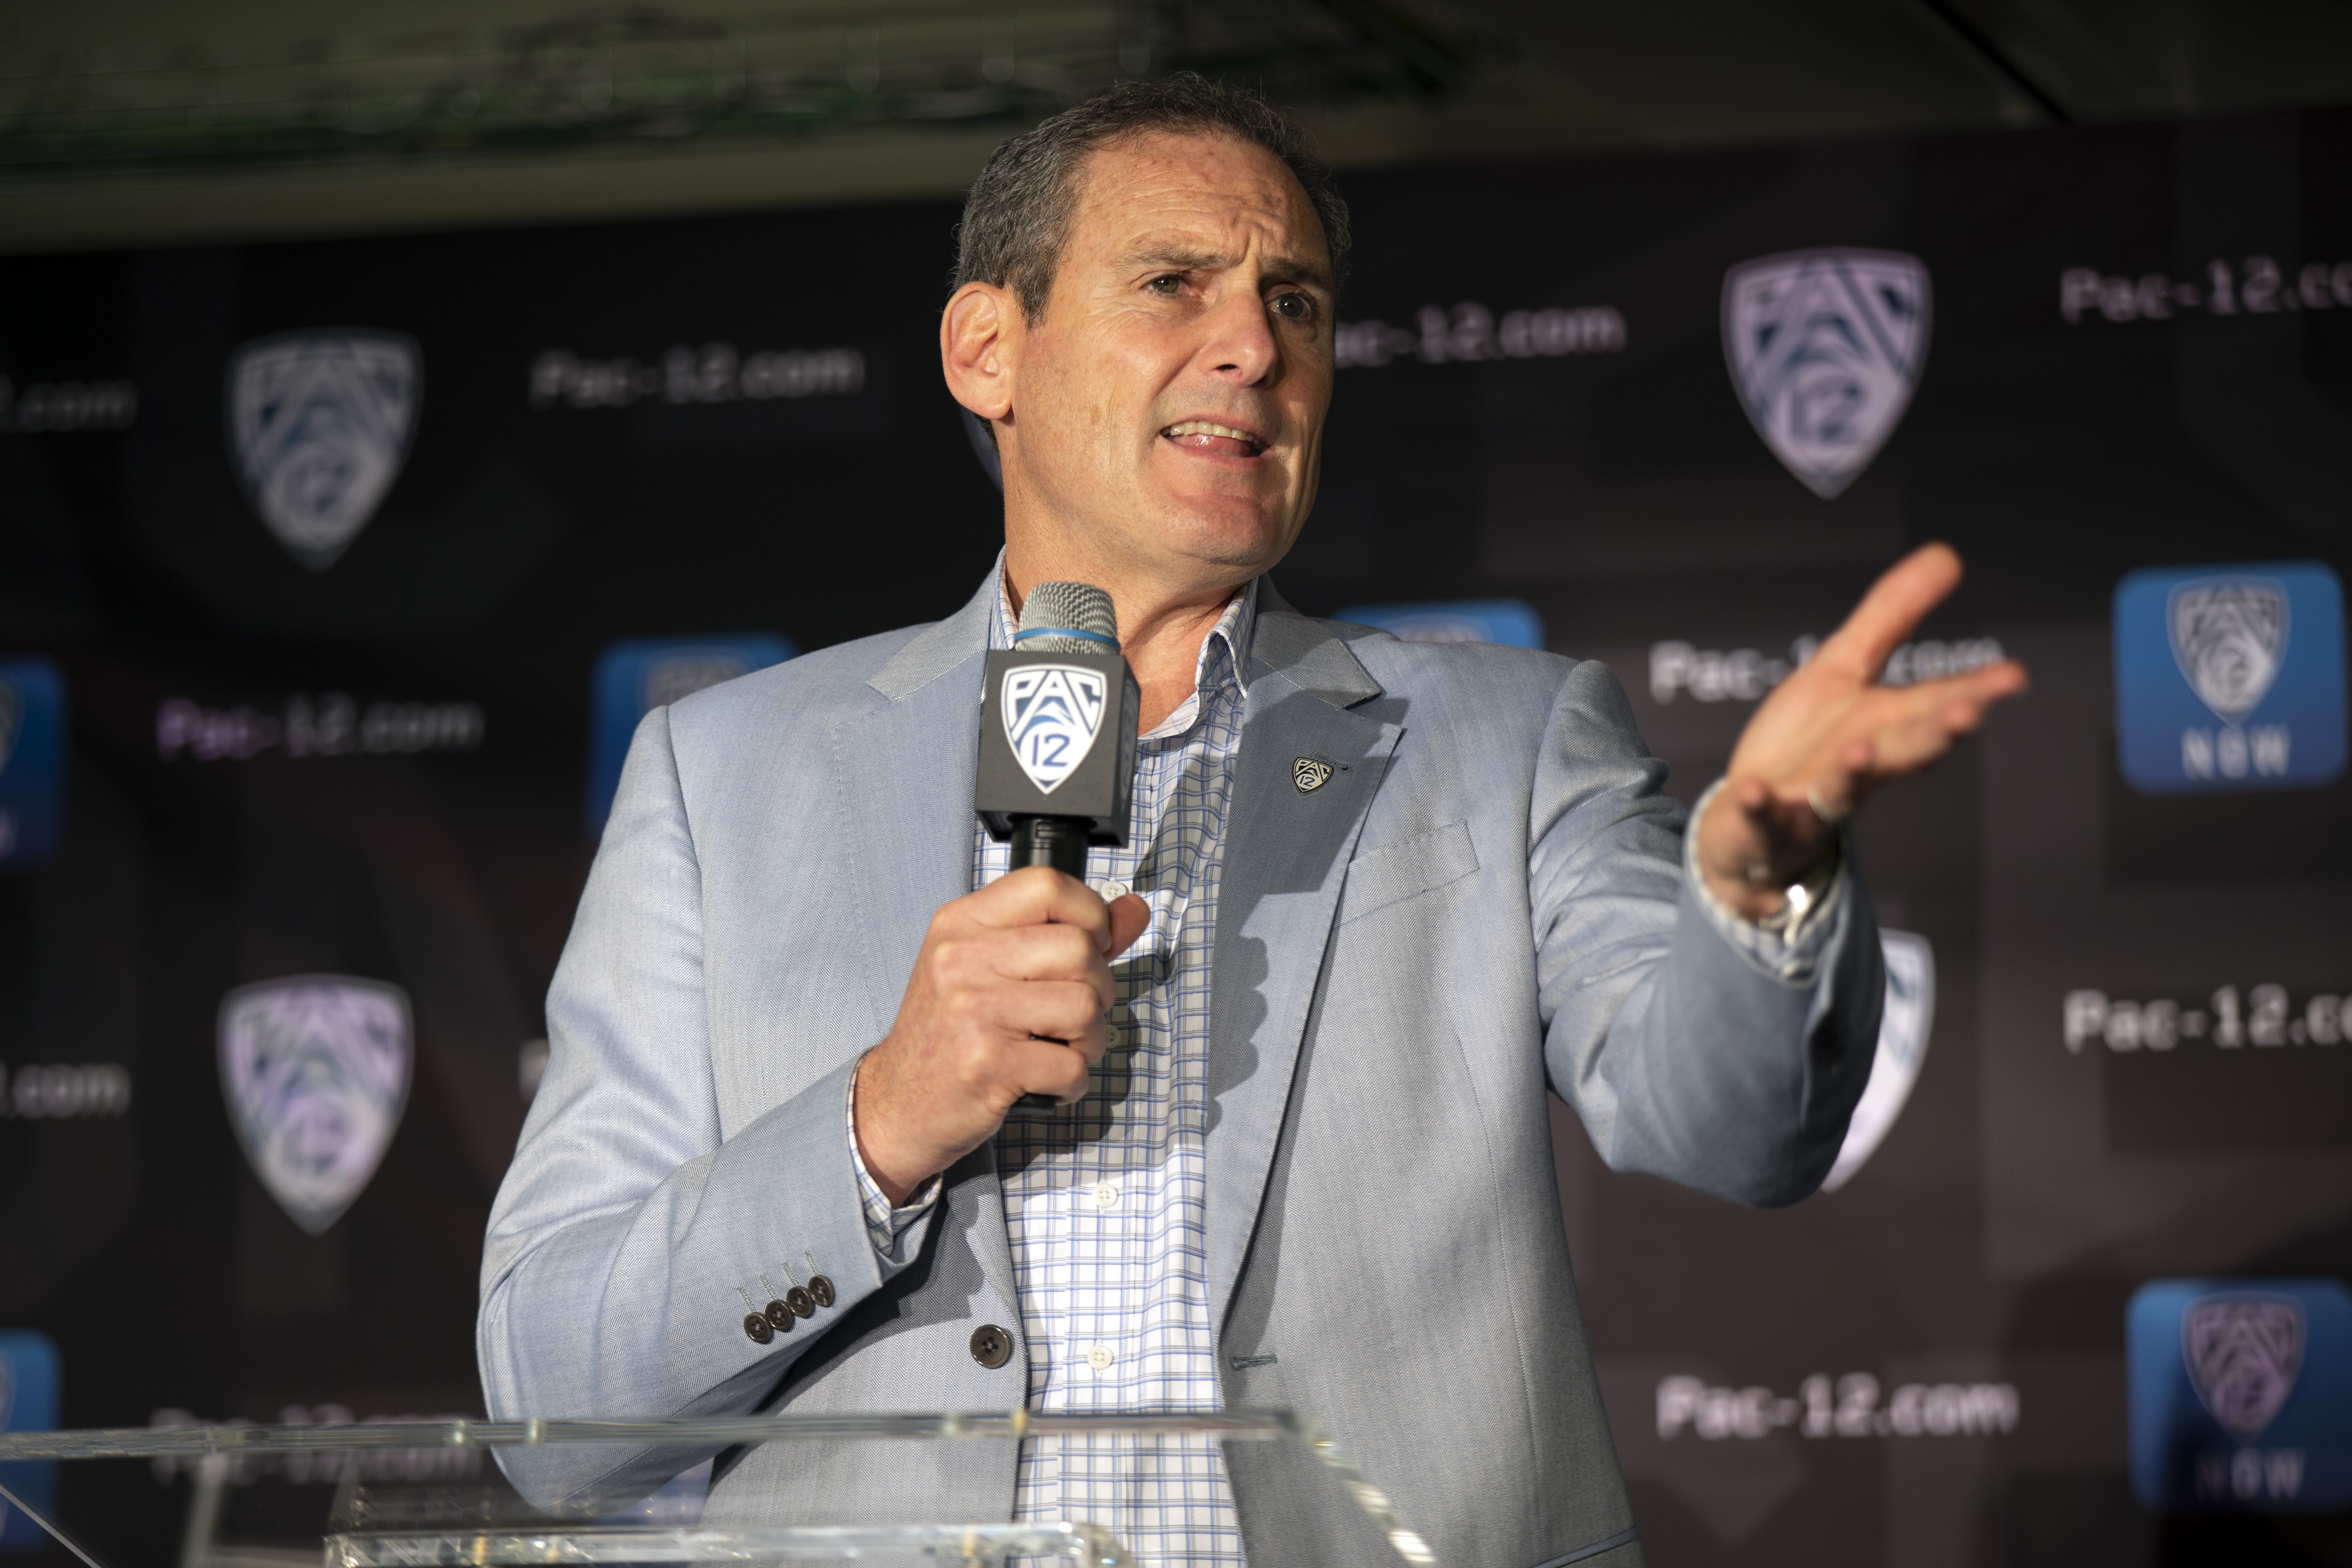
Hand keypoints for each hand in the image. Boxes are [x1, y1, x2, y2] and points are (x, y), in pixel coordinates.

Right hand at [852, 867, 1151, 1203]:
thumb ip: (1068, 934)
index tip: (1090, 945)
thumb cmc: (949, 1033)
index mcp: (962, 923)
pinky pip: (1071, 1065)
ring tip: (1060, 1048)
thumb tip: (1134, 910)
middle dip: (1099, 988)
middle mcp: (962, 959)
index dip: (1090, 914)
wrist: (897, 1103)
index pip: (1048, 885)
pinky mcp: (987, 1064)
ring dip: (1090, 1039)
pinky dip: (1072, 1082)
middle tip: (1073, 1013)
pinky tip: (1047, 1081)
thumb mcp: (992, 967)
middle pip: (1079, 948)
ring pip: (1084, 1007)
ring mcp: (972, 1011)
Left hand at [1696, 543, 2028, 919]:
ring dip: (1855, 771)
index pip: (1935, 705)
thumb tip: (1948, 554)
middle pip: (1904, 750)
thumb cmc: (1806, 744)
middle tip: (1967, 713)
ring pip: (1842, 789)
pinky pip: (1762, 817)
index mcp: (1883, 726)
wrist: (1752, 827)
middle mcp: (1859, 767)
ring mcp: (1812, 800)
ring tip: (1862, 752)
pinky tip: (1752, 790)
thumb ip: (1892, 616)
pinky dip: (1759, 807)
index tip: (2014, 675)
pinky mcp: (1764, 823)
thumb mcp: (1843, 668)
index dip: (1974, 691)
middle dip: (1935, 734)